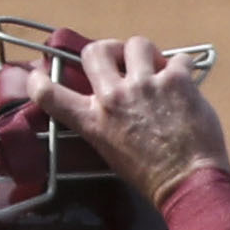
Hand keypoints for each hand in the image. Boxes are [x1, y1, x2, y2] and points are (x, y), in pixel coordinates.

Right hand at [27, 33, 229, 200]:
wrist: (189, 185)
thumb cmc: (152, 177)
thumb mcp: (112, 152)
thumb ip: (104, 122)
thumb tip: (109, 101)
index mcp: (93, 120)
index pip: (49, 94)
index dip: (40, 81)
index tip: (41, 76)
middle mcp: (113, 98)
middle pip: (95, 51)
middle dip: (109, 51)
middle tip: (122, 61)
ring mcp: (144, 85)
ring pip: (137, 44)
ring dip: (147, 55)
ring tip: (157, 69)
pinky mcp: (175, 81)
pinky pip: (178, 59)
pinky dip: (182, 68)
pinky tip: (185, 83)